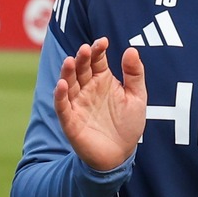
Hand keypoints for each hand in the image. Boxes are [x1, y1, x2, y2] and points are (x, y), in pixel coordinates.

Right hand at [55, 37, 147, 171]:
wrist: (121, 155)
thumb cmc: (128, 124)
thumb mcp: (137, 97)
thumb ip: (135, 74)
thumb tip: (132, 49)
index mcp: (102, 80)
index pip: (97, 60)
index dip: (98, 50)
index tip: (103, 41)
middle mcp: (87, 89)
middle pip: (81, 69)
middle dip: (82, 58)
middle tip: (85, 49)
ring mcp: (77, 104)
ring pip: (69, 84)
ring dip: (68, 72)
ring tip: (71, 61)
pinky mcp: (70, 121)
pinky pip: (62, 107)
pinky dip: (60, 96)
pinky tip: (62, 85)